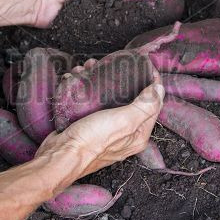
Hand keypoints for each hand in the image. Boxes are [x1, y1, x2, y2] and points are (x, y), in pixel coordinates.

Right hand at [35, 77, 164, 177]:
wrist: (60, 155)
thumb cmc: (92, 141)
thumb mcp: (124, 121)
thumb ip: (144, 106)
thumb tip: (159, 89)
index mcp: (138, 135)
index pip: (154, 105)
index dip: (153, 84)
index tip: (146, 66)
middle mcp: (125, 134)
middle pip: (130, 100)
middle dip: (122, 79)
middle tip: (114, 65)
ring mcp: (106, 130)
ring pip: (108, 99)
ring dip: (100, 81)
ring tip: (90, 67)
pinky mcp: (88, 126)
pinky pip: (91, 103)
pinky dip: (86, 89)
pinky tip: (78, 78)